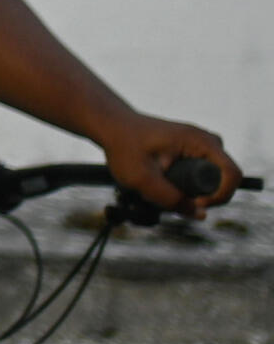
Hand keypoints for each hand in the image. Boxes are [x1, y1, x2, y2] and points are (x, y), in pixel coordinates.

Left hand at [96, 113, 242, 216]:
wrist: (112, 127)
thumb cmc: (124, 147)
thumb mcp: (142, 178)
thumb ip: (171, 199)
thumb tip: (201, 215)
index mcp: (201, 142)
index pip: (231, 175)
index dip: (219, 196)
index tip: (194, 204)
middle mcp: (207, 142)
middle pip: (222, 180)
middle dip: (201, 195)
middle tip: (168, 195)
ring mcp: (202, 147)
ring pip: (210, 181)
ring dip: (190, 191)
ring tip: (159, 185)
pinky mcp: (194, 153)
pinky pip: (201, 177)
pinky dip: (184, 185)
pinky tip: (160, 182)